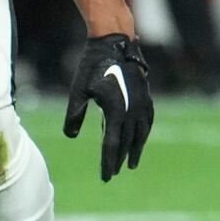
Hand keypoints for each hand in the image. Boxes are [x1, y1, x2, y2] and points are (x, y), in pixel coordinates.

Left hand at [60, 31, 153, 180]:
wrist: (115, 42)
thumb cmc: (93, 65)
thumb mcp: (78, 90)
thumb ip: (74, 114)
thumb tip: (71, 136)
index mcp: (115, 110)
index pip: (112, 144)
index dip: (108, 162)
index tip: (105, 177)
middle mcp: (132, 109)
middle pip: (127, 142)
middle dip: (119, 159)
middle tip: (113, 173)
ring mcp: (142, 102)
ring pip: (141, 133)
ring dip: (136, 149)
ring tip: (132, 164)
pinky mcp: (145, 95)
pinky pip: (147, 120)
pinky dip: (144, 133)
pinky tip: (141, 138)